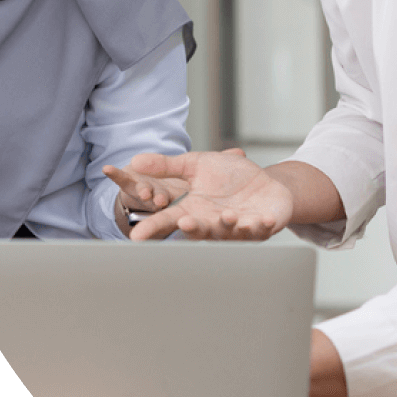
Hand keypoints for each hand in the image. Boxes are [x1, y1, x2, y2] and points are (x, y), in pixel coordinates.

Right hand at [106, 149, 292, 241]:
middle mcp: (211, 223)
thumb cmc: (226, 175)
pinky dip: (261, 226)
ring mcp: (235, 228)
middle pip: (197, 230)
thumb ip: (167, 165)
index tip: (137, 235)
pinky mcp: (260, 228)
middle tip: (185, 222)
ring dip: (226, 226)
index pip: (167, 220)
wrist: (261, 181)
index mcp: (193, 210)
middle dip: (192, 229)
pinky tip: (261, 219)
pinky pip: (260, 231)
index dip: (152, 227)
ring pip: (228, 233)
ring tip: (227, 215)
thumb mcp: (194, 164)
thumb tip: (135, 160)